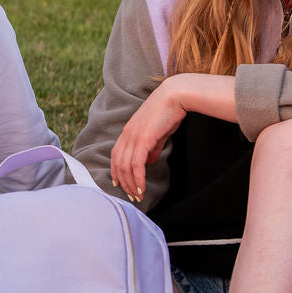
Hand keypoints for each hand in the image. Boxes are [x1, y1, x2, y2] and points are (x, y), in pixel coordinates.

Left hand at [110, 79, 187, 201]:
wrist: (175, 96)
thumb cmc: (169, 112)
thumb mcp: (158, 133)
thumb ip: (152, 147)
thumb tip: (149, 161)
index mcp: (128, 131)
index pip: (116, 155)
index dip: (115, 171)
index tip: (119, 184)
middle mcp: (127, 134)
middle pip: (118, 164)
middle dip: (124, 183)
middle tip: (131, 196)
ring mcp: (134, 136)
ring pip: (125, 167)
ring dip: (131, 184)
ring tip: (138, 196)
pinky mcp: (143, 139)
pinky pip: (136, 165)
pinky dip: (138, 179)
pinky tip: (142, 188)